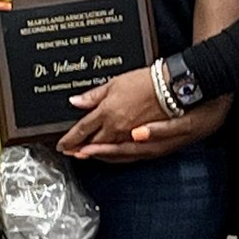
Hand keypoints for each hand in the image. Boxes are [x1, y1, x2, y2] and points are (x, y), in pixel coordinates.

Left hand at [56, 68, 231, 161]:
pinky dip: (114, 156)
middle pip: (95, 144)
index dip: (70, 139)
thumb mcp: (117, 82)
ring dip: (96, 155)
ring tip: (85, 156)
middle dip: (81, 150)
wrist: (178, 88)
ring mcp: (135, 140)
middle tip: (69, 153)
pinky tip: (109, 155)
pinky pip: (127, 156)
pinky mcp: (149, 145)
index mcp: (110, 113)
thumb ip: (94, 95)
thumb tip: (75, 102)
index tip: (61, 145)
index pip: (83, 130)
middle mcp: (120, 130)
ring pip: (110, 153)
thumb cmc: (148, 81)